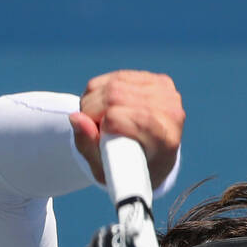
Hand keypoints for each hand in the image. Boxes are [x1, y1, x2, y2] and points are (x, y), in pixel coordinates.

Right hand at [68, 70, 183, 191]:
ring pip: (115, 83)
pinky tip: (106, 106)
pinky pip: (119, 76)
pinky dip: (103, 90)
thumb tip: (76, 118)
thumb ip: (88, 145)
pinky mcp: (160, 81)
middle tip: (92, 127)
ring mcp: (167, 94)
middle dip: (92, 109)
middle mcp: (171, 112)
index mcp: (165, 140)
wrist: (155, 159)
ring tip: (98, 119)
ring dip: (94, 99)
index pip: (121, 118)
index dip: (101, 123)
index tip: (101, 135)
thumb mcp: (105, 170)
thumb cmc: (129, 169)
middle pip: (115, 96)